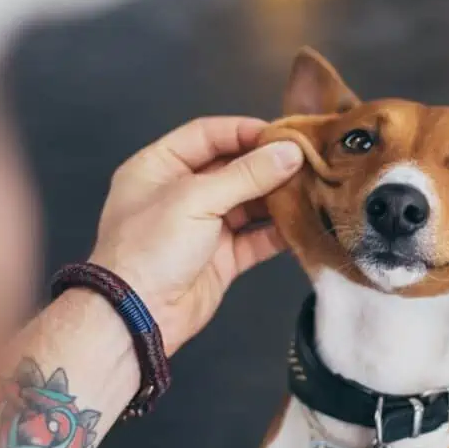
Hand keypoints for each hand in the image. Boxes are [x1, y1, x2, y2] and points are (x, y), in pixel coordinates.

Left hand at [88, 117, 302, 354]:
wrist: (137, 315)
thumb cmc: (150, 248)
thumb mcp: (196, 199)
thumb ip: (247, 175)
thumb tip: (290, 152)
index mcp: (159, 167)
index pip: (206, 135)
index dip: (244, 131)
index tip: (282, 134)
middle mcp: (180, 193)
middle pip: (232, 168)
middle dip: (268, 165)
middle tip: (306, 160)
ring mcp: (203, 227)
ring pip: (248, 203)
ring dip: (277, 197)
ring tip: (311, 188)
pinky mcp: (221, 258)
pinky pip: (256, 238)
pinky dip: (278, 232)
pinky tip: (303, 222)